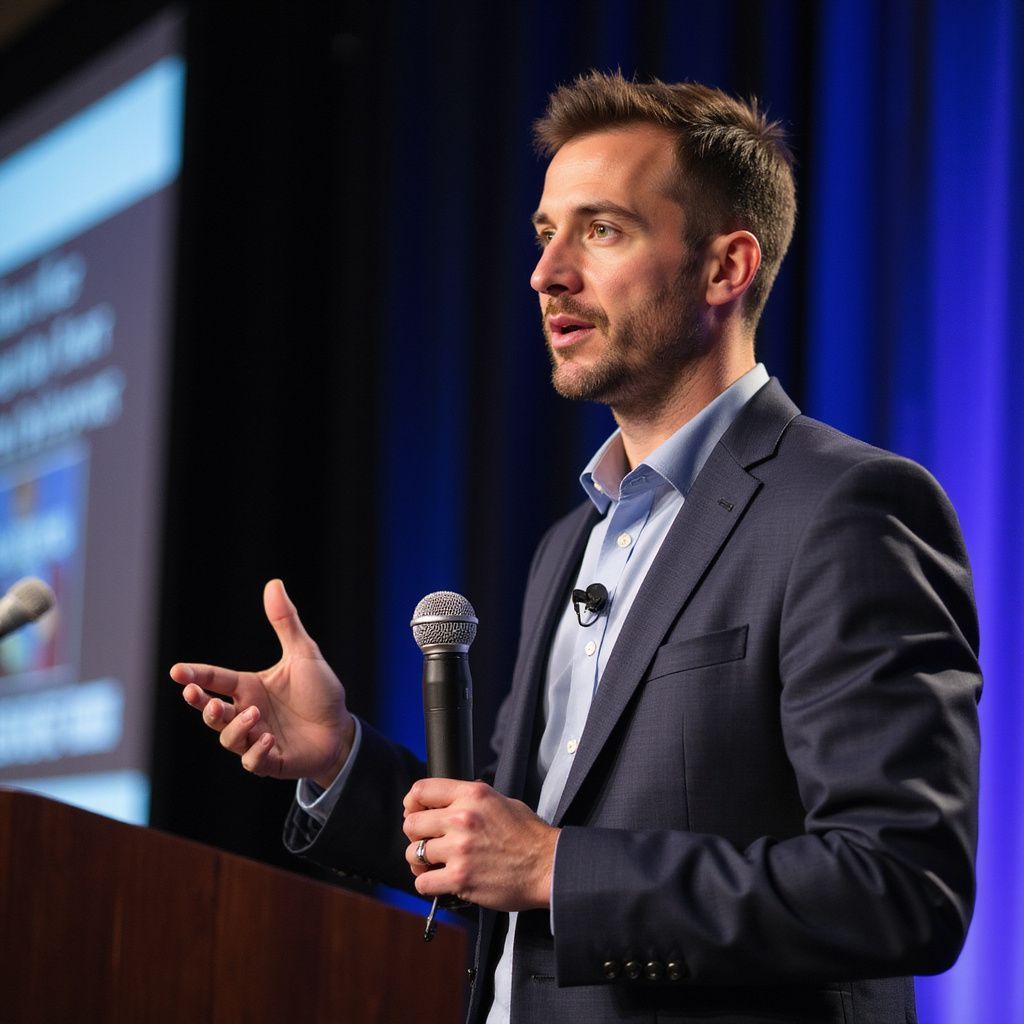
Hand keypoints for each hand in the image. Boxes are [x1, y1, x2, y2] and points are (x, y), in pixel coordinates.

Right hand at [169, 579, 353, 787]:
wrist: (342, 729)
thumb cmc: (320, 692)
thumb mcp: (303, 654)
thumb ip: (286, 623)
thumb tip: (274, 584)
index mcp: (249, 687)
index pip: (215, 679)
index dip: (195, 675)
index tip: (177, 671)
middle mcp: (247, 712)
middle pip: (212, 712)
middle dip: (201, 705)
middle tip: (199, 696)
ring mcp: (256, 739)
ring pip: (228, 738)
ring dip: (236, 726)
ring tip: (254, 714)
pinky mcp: (271, 761)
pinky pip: (252, 762)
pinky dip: (255, 752)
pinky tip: (267, 739)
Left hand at [402, 779, 558, 911]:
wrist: (548, 866)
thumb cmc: (529, 836)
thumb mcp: (501, 801)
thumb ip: (472, 800)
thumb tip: (448, 802)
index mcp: (472, 795)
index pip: (422, 790)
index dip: (412, 803)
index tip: (414, 812)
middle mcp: (462, 818)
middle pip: (411, 824)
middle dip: (415, 835)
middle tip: (426, 842)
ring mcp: (459, 849)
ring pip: (413, 854)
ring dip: (420, 862)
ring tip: (434, 865)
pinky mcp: (460, 878)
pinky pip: (423, 883)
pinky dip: (427, 885)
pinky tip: (440, 882)